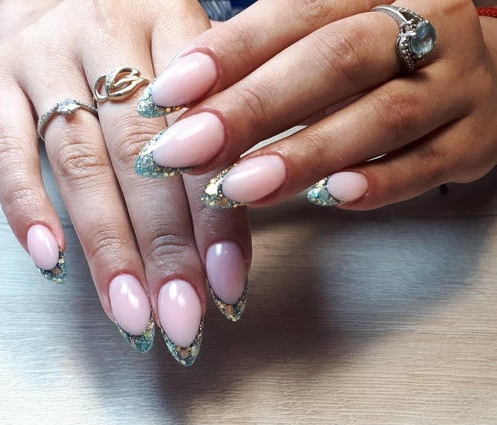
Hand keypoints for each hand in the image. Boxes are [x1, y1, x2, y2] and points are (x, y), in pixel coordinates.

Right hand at [0, 0, 251, 365]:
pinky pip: (4, 148)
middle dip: (164, 248)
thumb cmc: (142, 49)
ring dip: (108, 247)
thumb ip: (215, 143)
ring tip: (131, 311)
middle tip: (181, 315)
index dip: (217, 217)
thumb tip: (228, 250)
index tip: (228, 284)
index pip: (204, 136)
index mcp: (175, 25)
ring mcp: (46, 56)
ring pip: (80, 163)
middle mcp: (109, 33)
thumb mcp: (190, 72)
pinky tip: (52, 261)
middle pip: (142, 157)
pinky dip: (27, 206)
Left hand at [132, 0, 496, 210]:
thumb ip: (269, 62)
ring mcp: (458, 85)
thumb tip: (185, 104)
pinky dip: (381, 182)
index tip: (168, 96)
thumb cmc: (384, 60)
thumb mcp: (332, 39)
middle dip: (254, 109)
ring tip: (241, 186)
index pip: (294, 13)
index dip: (229, 54)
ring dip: (306, 154)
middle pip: (334, 62)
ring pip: (380, 117)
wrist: (481, 73)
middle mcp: (426, 27)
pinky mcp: (474, 140)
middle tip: (188, 150)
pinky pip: (427, 164)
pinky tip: (336, 197)